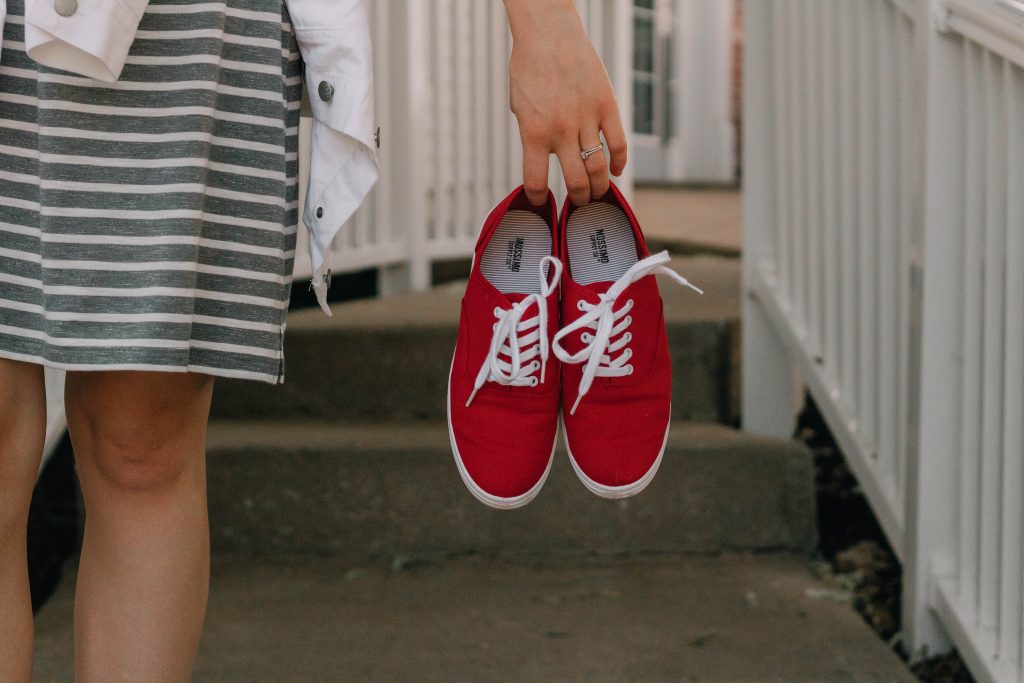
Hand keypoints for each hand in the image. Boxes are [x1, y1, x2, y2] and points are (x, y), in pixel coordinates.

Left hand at [503, 0, 627, 205]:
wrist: (549, 34)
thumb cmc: (529, 68)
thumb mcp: (519, 107)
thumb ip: (531, 135)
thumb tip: (543, 159)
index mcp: (533, 133)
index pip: (536, 182)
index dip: (539, 198)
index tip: (542, 202)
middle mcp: (561, 131)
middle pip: (576, 182)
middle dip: (578, 199)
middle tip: (580, 202)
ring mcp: (586, 119)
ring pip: (599, 168)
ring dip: (600, 188)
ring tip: (598, 193)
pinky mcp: (607, 106)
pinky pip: (619, 143)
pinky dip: (620, 162)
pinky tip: (616, 170)